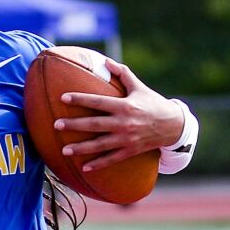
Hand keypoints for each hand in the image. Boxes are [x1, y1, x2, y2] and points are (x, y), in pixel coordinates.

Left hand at [58, 59, 183, 172]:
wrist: (173, 125)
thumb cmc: (153, 103)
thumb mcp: (139, 87)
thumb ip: (122, 74)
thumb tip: (106, 61)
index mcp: (125, 105)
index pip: (98, 102)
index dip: (80, 99)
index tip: (63, 98)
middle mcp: (124, 123)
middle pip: (95, 124)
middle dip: (75, 125)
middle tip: (56, 125)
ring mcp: (127, 139)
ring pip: (100, 145)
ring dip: (81, 148)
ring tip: (64, 150)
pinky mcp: (130, 151)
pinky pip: (111, 159)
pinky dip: (98, 164)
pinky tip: (84, 168)